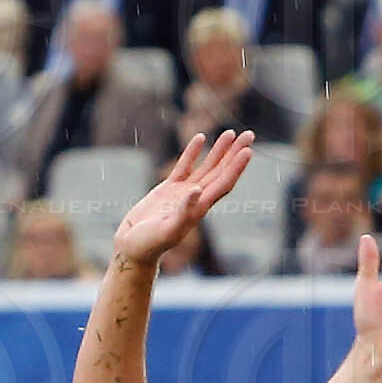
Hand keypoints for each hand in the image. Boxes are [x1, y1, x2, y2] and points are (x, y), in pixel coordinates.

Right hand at [108, 129, 253, 268]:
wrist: (132, 249)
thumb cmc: (148, 245)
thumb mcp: (166, 230)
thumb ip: (182, 212)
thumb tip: (197, 190)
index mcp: (199, 209)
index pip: (223, 184)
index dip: (236, 168)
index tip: (247, 150)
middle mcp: (196, 199)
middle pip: (221, 172)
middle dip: (234, 153)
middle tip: (249, 135)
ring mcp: (183, 193)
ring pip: (206, 167)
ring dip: (219, 151)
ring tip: (231, 133)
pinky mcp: (168, 189)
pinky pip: (184, 166)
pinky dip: (193, 152)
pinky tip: (201, 138)